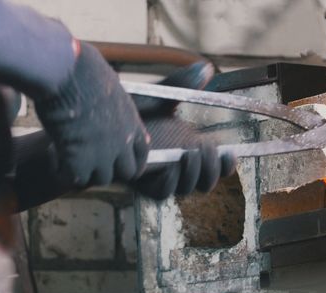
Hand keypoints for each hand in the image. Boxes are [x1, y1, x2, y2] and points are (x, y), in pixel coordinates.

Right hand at [35, 41, 148, 186]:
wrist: (65, 72)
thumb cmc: (82, 69)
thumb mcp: (109, 86)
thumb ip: (111, 104)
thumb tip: (103, 101)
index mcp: (131, 122)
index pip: (142, 152)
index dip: (134, 161)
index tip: (124, 165)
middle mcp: (121, 142)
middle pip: (125, 172)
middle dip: (109, 169)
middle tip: (89, 163)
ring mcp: (102, 155)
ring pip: (100, 179)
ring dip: (84, 170)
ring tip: (66, 155)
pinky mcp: (79, 162)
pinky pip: (73, 180)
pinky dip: (61, 171)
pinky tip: (51, 154)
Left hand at [131, 62, 236, 199]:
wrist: (94, 121)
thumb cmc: (125, 110)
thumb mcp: (157, 96)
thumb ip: (181, 85)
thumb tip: (208, 68)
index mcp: (187, 147)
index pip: (214, 165)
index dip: (225, 165)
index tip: (230, 152)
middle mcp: (176, 166)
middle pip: (204, 182)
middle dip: (211, 170)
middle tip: (205, 149)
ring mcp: (159, 176)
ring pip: (186, 189)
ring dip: (193, 175)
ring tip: (189, 154)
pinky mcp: (141, 184)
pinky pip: (162, 192)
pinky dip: (170, 182)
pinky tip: (171, 166)